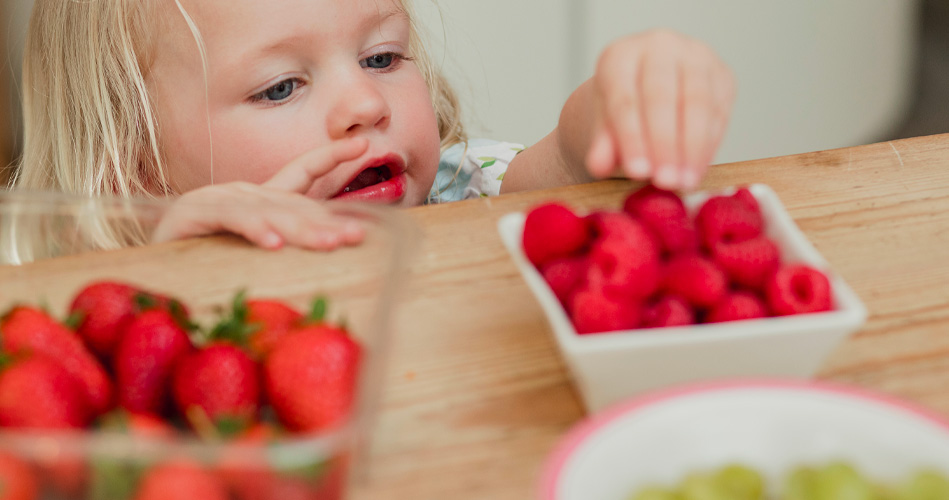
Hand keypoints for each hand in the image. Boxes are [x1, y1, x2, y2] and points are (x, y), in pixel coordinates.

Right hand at [152, 138, 368, 250]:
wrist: (150, 267)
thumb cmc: (205, 259)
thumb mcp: (256, 249)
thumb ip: (289, 241)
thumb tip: (336, 245)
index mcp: (263, 198)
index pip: (302, 171)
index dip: (330, 156)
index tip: (363, 144)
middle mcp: (244, 193)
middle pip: (294, 205)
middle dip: (328, 221)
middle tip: (357, 235)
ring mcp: (218, 200)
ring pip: (268, 212)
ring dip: (301, 229)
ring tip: (329, 243)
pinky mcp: (192, 215)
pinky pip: (231, 220)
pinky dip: (253, 229)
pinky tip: (273, 243)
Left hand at [585, 30, 735, 190]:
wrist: (648, 97)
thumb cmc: (622, 117)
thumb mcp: (605, 131)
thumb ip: (601, 146)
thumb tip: (599, 165)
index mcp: (619, 56)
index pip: (625, 99)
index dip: (632, 138)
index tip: (637, 172)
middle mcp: (658, 45)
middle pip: (662, 97)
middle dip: (665, 145)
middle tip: (666, 182)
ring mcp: (694, 55)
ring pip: (697, 102)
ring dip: (693, 148)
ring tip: (685, 182)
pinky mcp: (721, 74)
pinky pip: (720, 110)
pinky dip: (710, 144)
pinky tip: (699, 169)